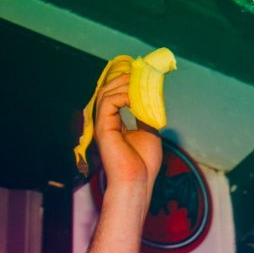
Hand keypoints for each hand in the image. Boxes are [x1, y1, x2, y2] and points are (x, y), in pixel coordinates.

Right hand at [93, 73, 161, 195]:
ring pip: (105, 93)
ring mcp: (103, 124)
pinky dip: (122, 95)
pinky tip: (135, 98)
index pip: (114, 96)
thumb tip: (150, 100)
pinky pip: (108, 102)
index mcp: (115, 123)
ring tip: (138, 82)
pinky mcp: (103, 127)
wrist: (138, 180)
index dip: (124, 83)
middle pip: (107, 91)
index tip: (139, 74)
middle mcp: (106, 122)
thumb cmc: (143, 163)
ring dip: (123, 84)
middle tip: (138, 72)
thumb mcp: (149, 132)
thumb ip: (146, 115)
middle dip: (122, 78)